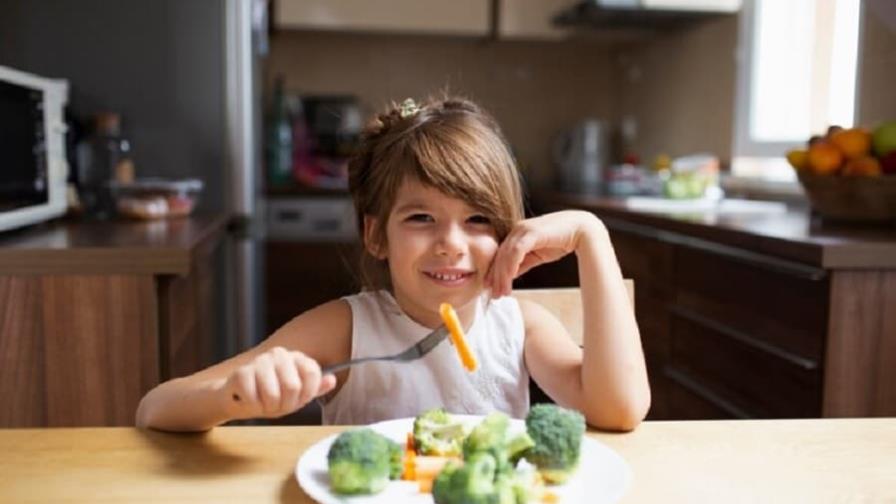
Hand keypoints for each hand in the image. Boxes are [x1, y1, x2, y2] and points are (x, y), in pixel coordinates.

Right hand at [224, 347, 336, 419]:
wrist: (239, 399)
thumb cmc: (271, 397)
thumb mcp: (298, 396)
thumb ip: (315, 388)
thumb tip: (332, 380)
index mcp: (297, 358)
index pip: (312, 373)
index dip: (307, 393)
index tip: (298, 399)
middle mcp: (279, 354)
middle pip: (293, 387)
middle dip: (286, 404)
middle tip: (277, 404)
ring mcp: (260, 361)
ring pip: (273, 395)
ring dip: (268, 407)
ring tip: (264, 402)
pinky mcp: (242, 373)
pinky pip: (254, 400)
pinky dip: (253, 407)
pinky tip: (249, 400)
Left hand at [486, 211, 602, 297]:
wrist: (583, 230)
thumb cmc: (562, 241)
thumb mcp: (538, 255)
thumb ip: (523, 263)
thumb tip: (511, 275)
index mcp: (517, 233)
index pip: (501, 254)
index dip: (494, 272)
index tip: (491, 288)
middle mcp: (517, 229)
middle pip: (500, 255)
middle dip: (496, 277)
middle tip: (494, 295)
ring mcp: (523, 229)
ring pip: (506, 255)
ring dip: (502, 275)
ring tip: (503, 292)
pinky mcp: (531, 232)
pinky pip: (516, 252)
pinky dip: (511, 266)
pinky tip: (511, 279)